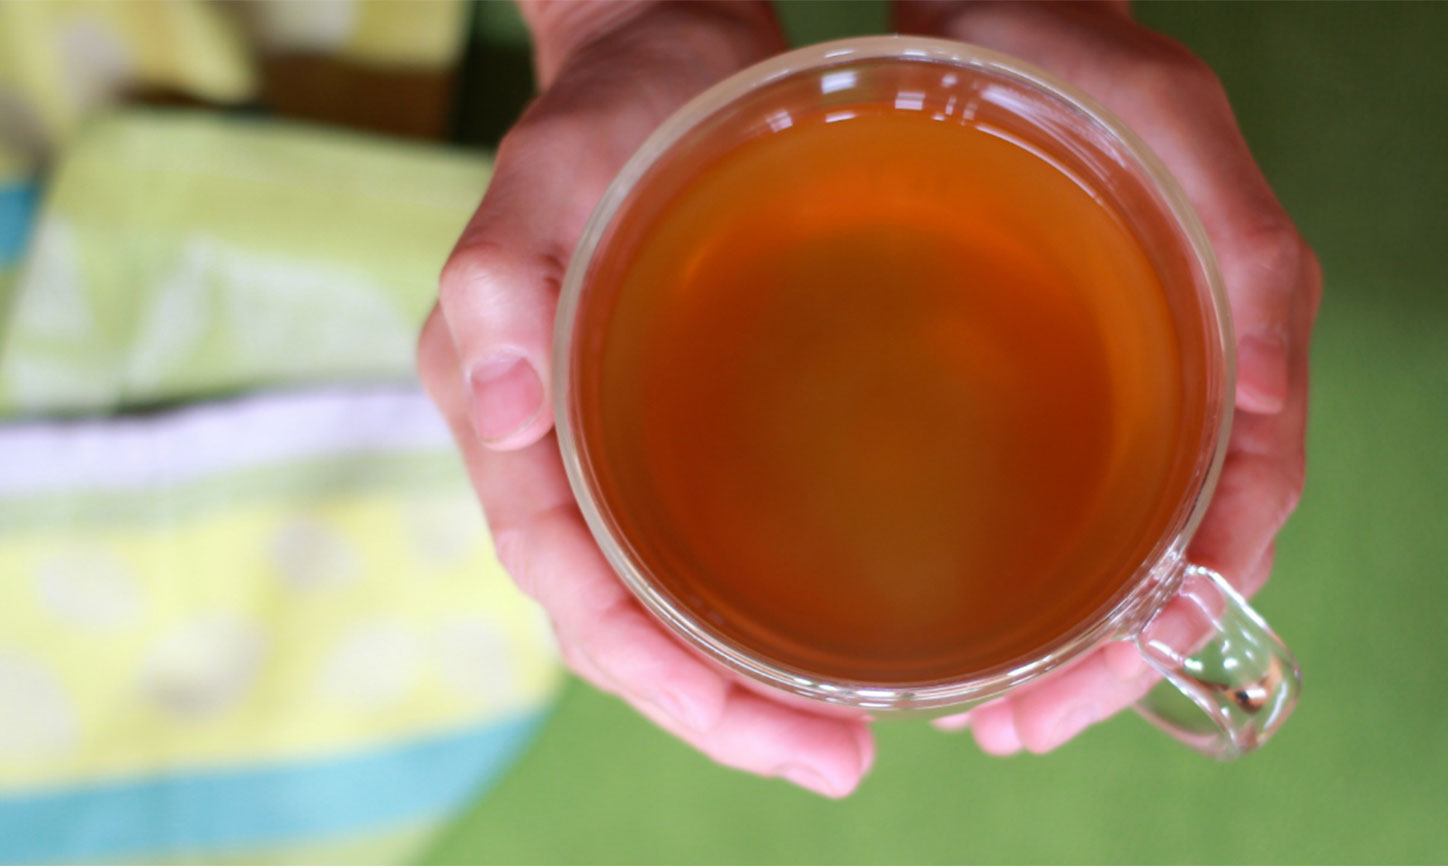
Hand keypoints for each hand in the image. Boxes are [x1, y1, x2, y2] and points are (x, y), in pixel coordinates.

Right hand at [418, 1, 873, 796]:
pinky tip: (820, 636)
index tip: (761, 728)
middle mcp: (547, 449)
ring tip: (842, 739)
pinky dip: (750, 614)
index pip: (567, 581)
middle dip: (716, 710)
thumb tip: (497, 403)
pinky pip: (693, 549)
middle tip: (835, 763)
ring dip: (740, 686)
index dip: (653, 671)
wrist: (666, 54)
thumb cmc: (619, 102)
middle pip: (618, 623)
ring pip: (659, 605)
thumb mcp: (561, 162)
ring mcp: (605, 444)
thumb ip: (505, 272)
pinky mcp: (664, 426)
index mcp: (499, 406)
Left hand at [895, 0, 1321, 753]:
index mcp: (1239, 317)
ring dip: (1073, 630)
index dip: (1186, 606)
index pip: (1244, 499)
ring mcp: (1128, 369)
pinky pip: (1073, 489)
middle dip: (1113, 653)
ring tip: (992, 700)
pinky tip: (976, 601)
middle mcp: (1195, 359)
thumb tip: (1261, 401)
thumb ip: (1227, 237)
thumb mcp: (1150, 112)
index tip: (1106, 680)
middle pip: (1183, 546)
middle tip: (1017, 725)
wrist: (993, 4)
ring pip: (1127, 535)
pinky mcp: (1065, 366)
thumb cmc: (1060, 43)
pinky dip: (1041, 564)